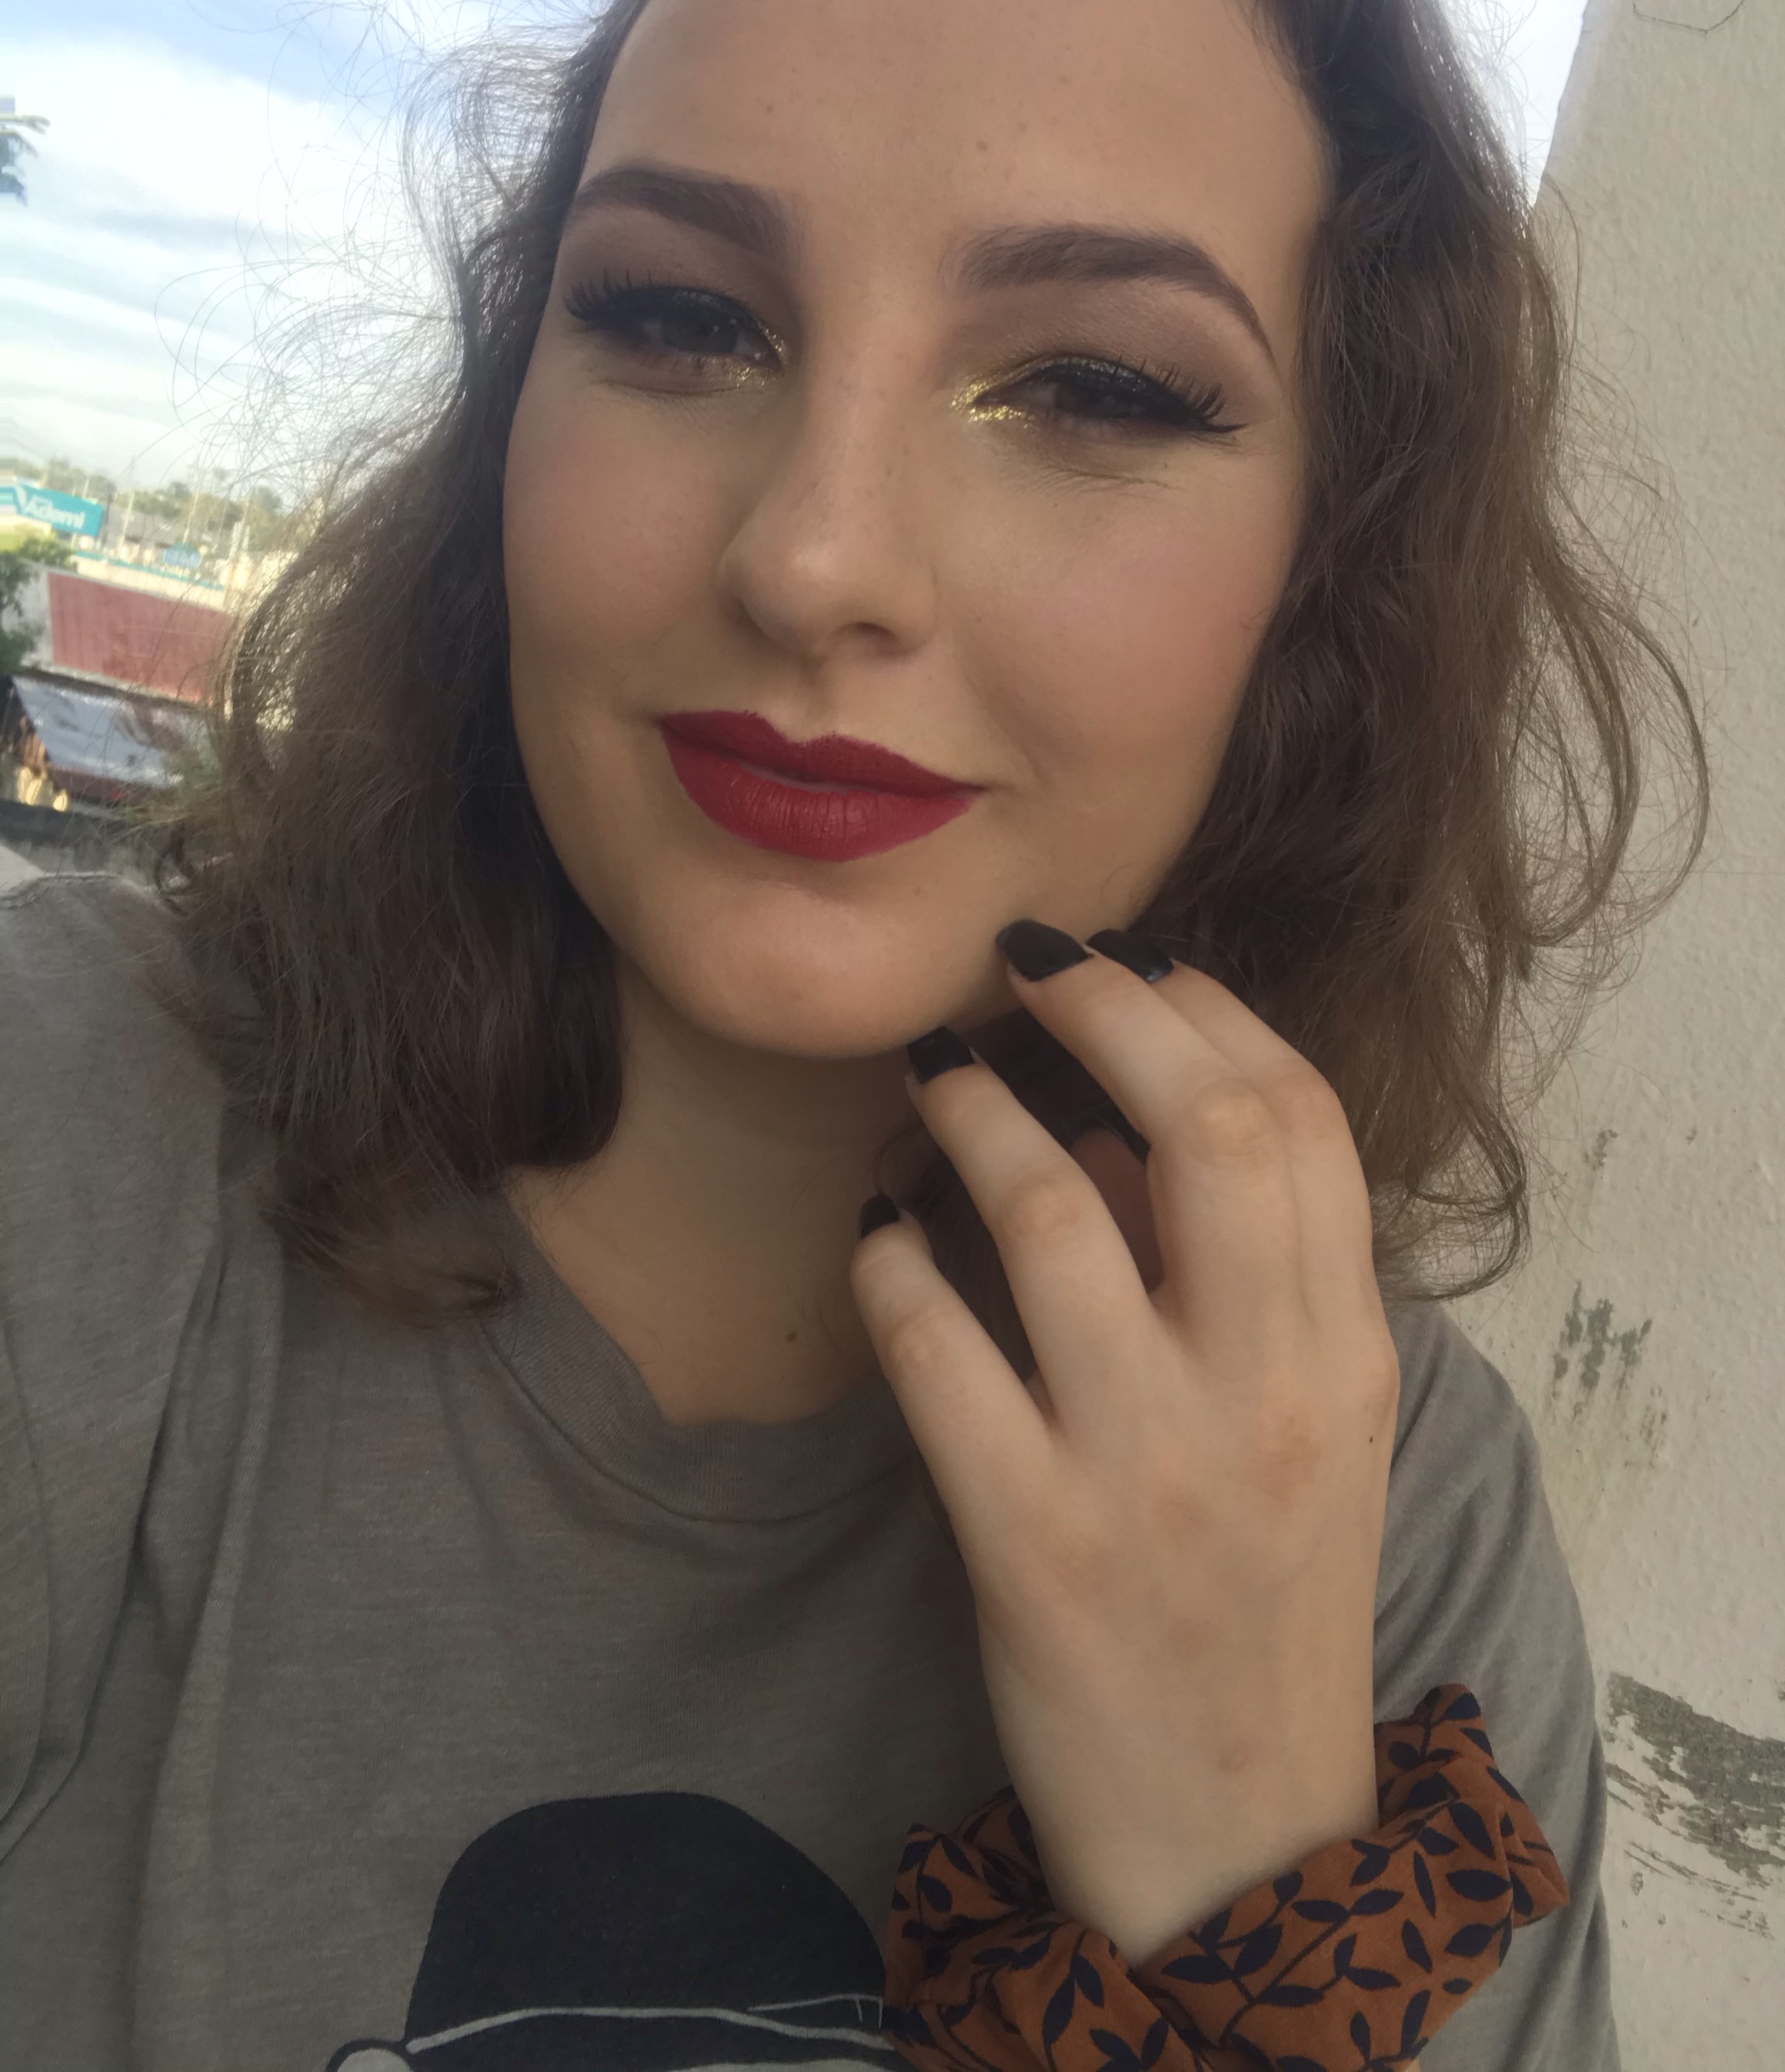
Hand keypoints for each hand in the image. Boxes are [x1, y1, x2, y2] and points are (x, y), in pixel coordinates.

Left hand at [849, 923, 1399, 1968]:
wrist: (1233, 1832)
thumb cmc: (1265, 1599)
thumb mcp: (1315, 1430)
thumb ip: (1251, 1273)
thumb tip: (1130, 1111)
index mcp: (1349, 1357)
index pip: (1303, 1122)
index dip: (1206, 1010)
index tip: (1129, 962)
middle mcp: (1267, 1395)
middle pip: (1207, 1128)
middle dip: (1103, 1010)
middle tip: (1023, 969)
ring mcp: (1148, 1469)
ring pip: (1055, 1216)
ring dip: (979, 1115)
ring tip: (939, 1077)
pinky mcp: (1029, 1542)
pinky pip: (935, 1352)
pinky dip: (891, 1265)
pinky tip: (877, 1235)